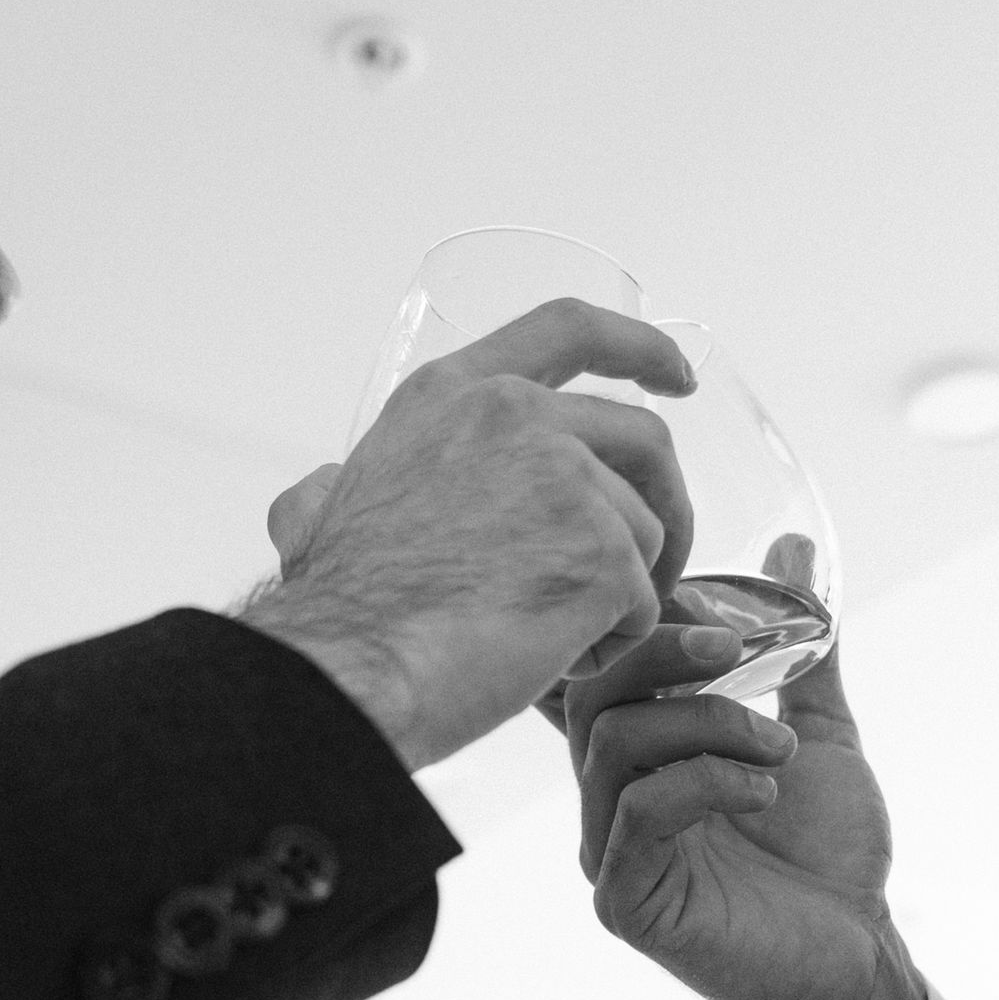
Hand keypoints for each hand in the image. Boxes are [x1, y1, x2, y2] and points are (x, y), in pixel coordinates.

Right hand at [246, 299, 694, 771]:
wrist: (352, 669)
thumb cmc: (338, 610)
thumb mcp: (328, 505)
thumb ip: (344, 481)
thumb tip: (321, 489)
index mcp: (453, 394)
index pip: (569, 329)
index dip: (639, 345)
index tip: (677, 372)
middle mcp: (517, 415)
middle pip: (643, 438)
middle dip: (667, 500)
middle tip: (661, 562)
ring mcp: (569, 478)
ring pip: (646, 535)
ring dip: (617, 596)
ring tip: (549, 640)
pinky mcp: (605, 551)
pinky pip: (644, 605)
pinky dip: (610, 645)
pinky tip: (552, 663)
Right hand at [567, 634, 926, 999]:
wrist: (861, 955)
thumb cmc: (828, 852)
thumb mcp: (816, 728)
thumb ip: (801, 646)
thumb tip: (796, 547)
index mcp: (640, 755)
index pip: (602, 667)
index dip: (648, 624)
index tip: (727, 612)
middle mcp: (608, 797)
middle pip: (591, 693)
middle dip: (664, 654)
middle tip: (737, 648)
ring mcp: (608, 850)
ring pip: (614, 745)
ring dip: (707, 723)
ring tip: (779, 747)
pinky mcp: (627, 902)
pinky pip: (639, 814)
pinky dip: (705, 781)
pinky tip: (763, 790)